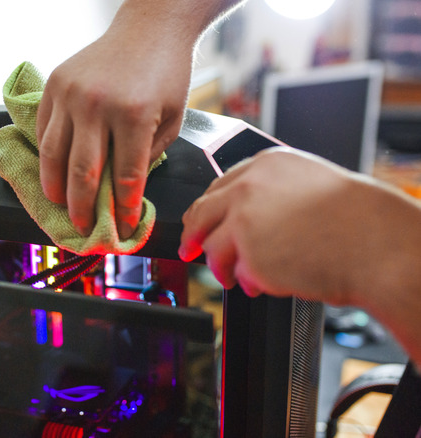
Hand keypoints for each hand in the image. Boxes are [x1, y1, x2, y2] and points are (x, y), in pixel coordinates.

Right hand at [36, 6, 196, 238]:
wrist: (149, 28)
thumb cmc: (165, 73)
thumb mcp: (171, 120)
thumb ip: (146, 158)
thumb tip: (122, 195)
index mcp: (133, 114)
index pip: (126, 177)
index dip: (124, 210)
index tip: (123, 229)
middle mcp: (96, 104)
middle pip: (83, 174)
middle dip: (83, 209)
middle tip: (83, 228)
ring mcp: (70, 94)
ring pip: (53, 156)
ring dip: (54, 188)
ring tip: (58, 206)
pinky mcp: (54, 85)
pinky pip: (43, 131)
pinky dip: (46, 156)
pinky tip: (52, 172)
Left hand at [178, 147, 420, 306]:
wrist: (375, 244)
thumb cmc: (356, 220)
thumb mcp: (310, 184)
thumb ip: (272, 193)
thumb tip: (246, 213)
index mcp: (266, 165)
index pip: (219, 186)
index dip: (208, 209)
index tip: (199, 221)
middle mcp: (248, 188)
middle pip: (201, 213)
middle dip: (192, 235)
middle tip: (190, 249)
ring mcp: (244, 220)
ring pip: (212, 247)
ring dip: (220, 267)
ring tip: (234, 278)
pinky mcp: (248, 253)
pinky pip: (236, 273)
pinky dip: (246, 281)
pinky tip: (261, 284)